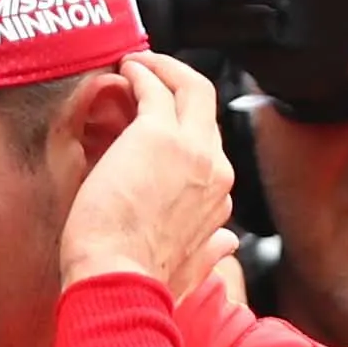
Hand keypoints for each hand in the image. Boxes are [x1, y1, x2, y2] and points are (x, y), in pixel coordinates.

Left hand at [58, 53, 237, 297]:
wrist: (119, 282)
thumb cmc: (141, 282)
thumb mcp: (191, 270)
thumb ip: (212, 251)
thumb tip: (228, 242)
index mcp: (219, 201)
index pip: (211, 149)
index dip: (186, 128)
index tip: (162, 120)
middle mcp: (216, 170)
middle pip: (209, 109)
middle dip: (182, 85)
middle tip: (153, 74)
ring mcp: (192, 149)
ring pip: (191, 88)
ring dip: (164, 70)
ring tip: (138, 64)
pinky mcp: (158, 134)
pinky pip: (156, 87)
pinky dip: (143, 72)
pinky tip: (126, 69)